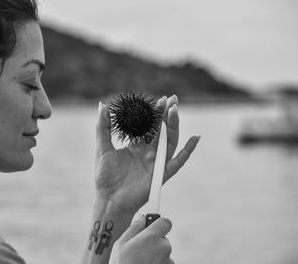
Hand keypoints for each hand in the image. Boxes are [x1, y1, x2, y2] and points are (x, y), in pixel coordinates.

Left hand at [95, 95, 199, 214]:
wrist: (109, 199)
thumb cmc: (105, 177)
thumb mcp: (103, 148)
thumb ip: (104, 127)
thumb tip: (102, 105)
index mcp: (138, 146)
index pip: (151, 126)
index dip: (157, 113)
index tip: (161, 99)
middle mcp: (150, 153)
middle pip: (163, 131)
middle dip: (168, 115)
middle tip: (173, 99)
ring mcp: (157, 163)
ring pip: (171, 142)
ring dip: (174, 127)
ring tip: (174, 111)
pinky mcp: (161, 175)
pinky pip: (178, 162)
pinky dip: (187, 151)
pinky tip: (195, 138)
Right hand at [110, 216, 173, 263]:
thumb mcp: (121, 244)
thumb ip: (134, 228)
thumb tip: (142, 218)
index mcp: (152, 237)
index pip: (166, 222)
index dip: (159, 224)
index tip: (151, 228)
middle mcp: (164, 248)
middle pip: (163, 239)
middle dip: (154, 242)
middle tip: (139, 251)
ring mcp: (168, 262)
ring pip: (164, 253)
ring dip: (156, 255)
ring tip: (141, 262)